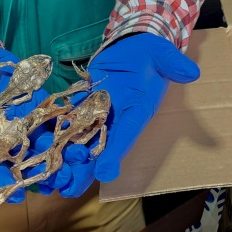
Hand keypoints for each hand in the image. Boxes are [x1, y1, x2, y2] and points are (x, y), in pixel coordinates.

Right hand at [0, 36, 55, 202]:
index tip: (12, 192)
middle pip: (16, 155)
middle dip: (34, 169)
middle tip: (53, 183)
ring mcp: (14, 115)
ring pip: (36, 139)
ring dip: (54, 152)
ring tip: (71, 167)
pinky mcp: (30, 98)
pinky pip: (48, 112)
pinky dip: (61, 123)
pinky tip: (77, 134)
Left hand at [44, 32, 199, 197]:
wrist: (134, 44)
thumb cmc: (151, 52)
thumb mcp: (163, 54)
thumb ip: (174, 63)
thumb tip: (192, 72)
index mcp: (138, 108)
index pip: (127, 133)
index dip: (116, 151)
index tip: (106, 172)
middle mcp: (118, 115)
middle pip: (101, 145)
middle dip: (85, 167)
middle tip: (68, 187)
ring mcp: (99, 109)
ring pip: (81, 136)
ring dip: (66, 155)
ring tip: (50, 176)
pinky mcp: (84, 100)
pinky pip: (68, 116)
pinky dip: (55, 130)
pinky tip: (39, 144)